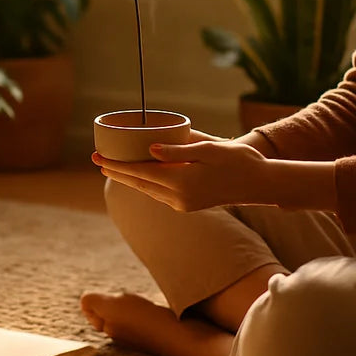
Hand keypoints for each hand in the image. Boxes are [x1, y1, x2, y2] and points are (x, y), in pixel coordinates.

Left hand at [91, 140, 270, 211]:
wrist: (259, 184)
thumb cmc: (238, 160)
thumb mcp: (209, 149)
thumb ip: (178, 151)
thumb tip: (150, 150)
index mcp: (181, 182)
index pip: (140, 173)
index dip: (117, 166)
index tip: (99, 158)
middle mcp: (178, 197)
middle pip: (138, 184)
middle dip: (116, 172)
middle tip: (97, 160)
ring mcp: (183, 205)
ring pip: (147, 191)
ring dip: (129, 179)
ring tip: (113, 166)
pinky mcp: (188, 206)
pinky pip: (159, 194)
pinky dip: (145, 183)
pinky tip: (139, 175)